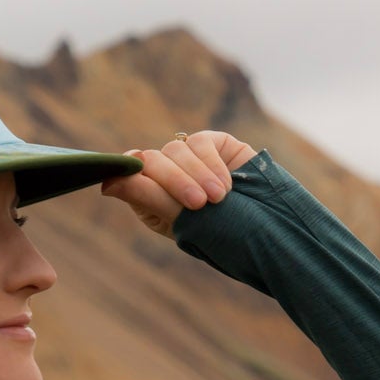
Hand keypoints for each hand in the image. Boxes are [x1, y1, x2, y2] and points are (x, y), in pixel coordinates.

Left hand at [100, 130, 257, 238]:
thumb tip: (106, 183)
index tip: (143, 183)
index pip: (129, 174)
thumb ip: (146, 197)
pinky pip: (201, 143)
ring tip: (218, 199)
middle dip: (174, 182)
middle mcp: (167, 177)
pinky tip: (227, 187)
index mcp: (151, 200)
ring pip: (176, 150)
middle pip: (151, 160)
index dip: (132, 174)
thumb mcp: (183, 221)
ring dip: (196, 175)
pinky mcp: (214, 145)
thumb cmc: (224, 236)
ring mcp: (190, 160)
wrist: (273, 231)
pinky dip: (212, 164)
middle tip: (197, 204)